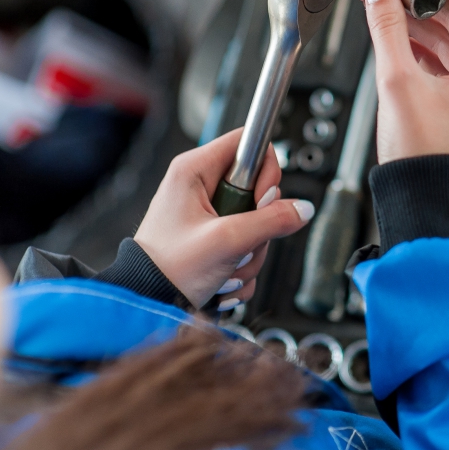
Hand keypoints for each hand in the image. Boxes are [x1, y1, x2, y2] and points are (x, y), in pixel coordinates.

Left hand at [134, 128, 315, 307]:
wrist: (145, 305)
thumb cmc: (167, 269)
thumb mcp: (227, 241)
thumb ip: (271, 221)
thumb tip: (302, 209)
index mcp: (194, 171)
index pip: (249, 144)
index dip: (265, 171)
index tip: (261, 201)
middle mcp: (200, 187)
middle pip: (259, 190)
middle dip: (258, 226)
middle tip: (239, 242)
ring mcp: (207, 215)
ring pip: (256, 223)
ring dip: (251, 253)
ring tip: (226, 268)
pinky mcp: (212, 239)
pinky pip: (247, 245)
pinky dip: (242, 267)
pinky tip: (223, 278)